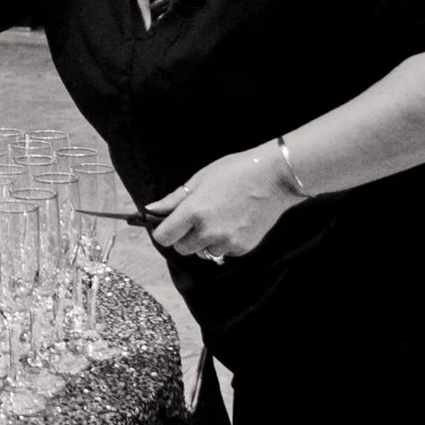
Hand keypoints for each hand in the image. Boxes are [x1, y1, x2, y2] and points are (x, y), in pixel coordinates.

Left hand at [145, 147, 300, 261]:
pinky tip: (232, 224)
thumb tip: (151, 209)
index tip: (167, 225)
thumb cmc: (235, 172)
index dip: (163, 231)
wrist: (274, 178)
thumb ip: (174, 199)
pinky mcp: (242, 248)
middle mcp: (208, 231)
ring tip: (217, 221)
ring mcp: (227, 242)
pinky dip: (223, 243)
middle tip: (194, 221)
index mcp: (194, 211)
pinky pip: (223, 252)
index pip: (164, 237)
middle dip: (182, 237)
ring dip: (203, 242)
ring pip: (203, 253)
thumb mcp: (200, 179)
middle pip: (181, 248)